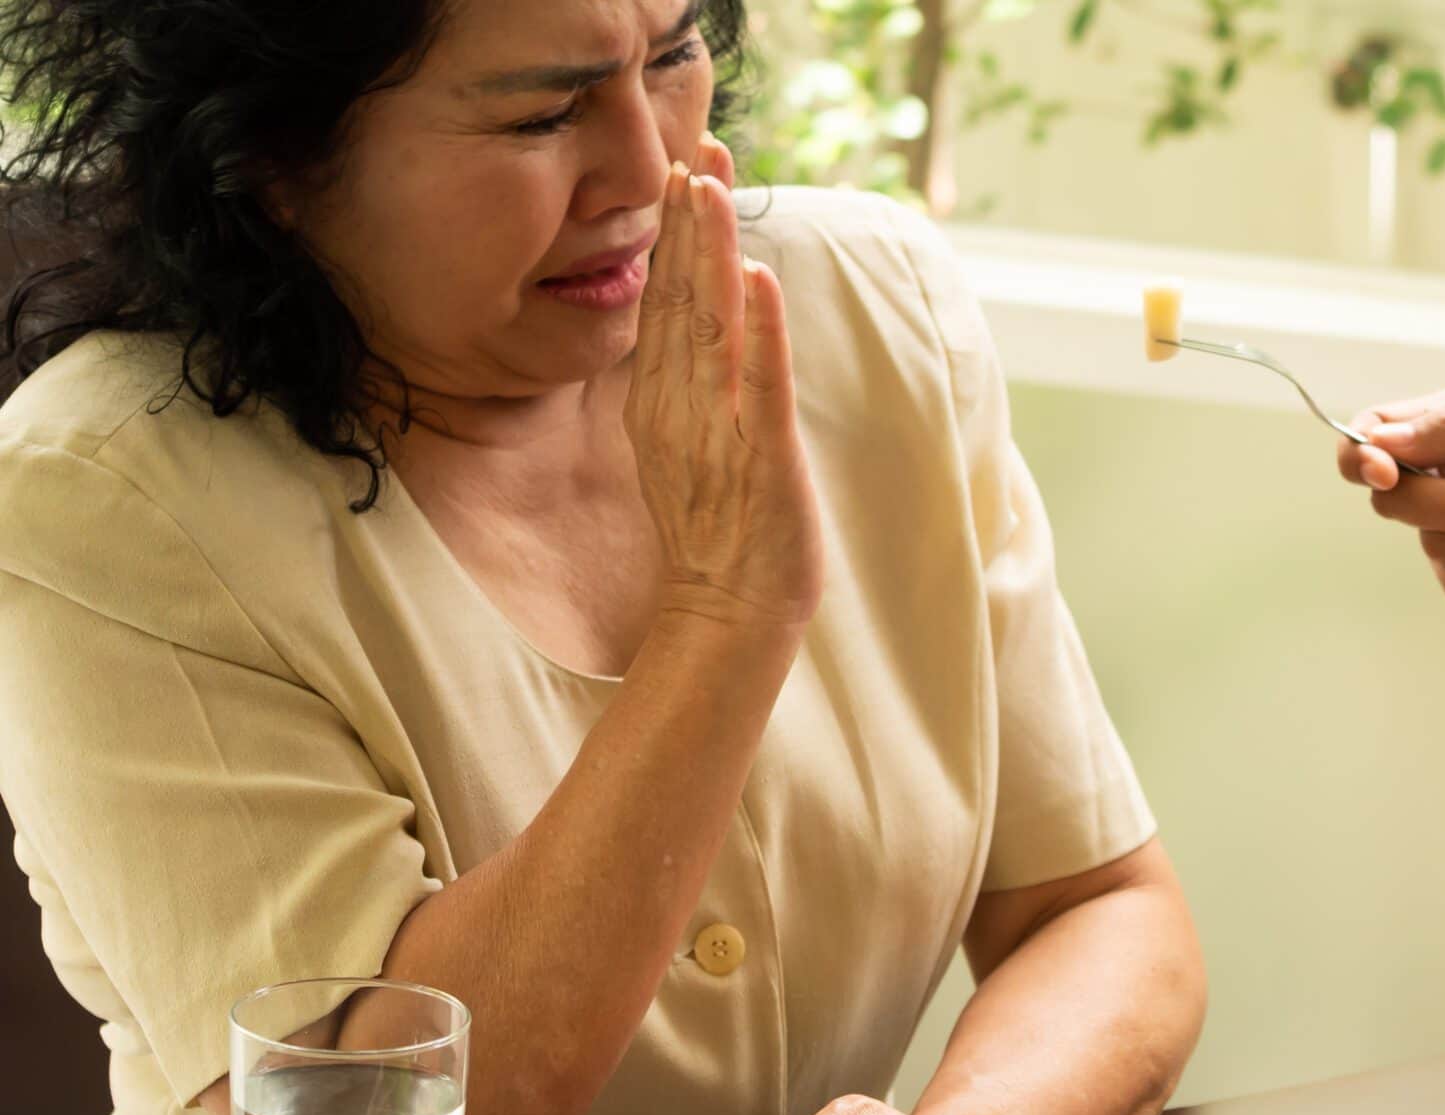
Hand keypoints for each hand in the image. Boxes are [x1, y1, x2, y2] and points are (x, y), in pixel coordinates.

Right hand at [627, 142, 824, 633]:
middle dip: (692, 221)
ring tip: (715, 186)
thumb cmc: (719, 538)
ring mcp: (718, 432)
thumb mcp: (688, 452)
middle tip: (697, 147)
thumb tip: (696, 335)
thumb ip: (688, 392)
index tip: (684, 170)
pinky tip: (760, 279)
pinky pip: (759, 385)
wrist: (726, 617)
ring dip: (714, 253)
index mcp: (663, 404)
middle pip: (682, 298)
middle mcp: (682, 409)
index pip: (667, 303)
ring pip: (711, 327)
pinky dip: (761, 332)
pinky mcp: (761, 459)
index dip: (677, 236)